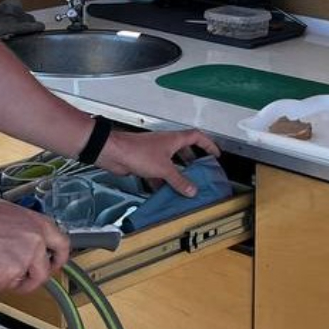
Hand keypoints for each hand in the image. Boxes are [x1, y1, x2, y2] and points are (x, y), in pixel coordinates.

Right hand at [0, 196, 71, 294]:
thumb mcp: (15, 215)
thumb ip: (28, 233)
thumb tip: (29, 248)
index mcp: (41, 224)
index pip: (63, 246)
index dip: (58, 260)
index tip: (53, 266)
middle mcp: (38, 242)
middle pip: (44, 272)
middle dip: (32, 279)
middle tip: (21, 280)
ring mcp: (25, 259)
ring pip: (23, 281)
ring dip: (11, 280)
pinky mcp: (10, 272)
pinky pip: (6, 285)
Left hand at [98, 127, 219, 195]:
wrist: (114, 153)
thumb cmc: (136, 151)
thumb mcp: (164, 168)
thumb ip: (179, 180)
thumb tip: (191, 189)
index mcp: (174, 139)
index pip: (196, 137)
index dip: (207, 144)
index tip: (214, 153)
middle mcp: (165, 144)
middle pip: (184, 150)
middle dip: (193, 161)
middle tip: (200, 170)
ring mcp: (154, 153)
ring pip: (170, 163)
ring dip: (177, 173)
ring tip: (184, 184)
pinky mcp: (144, 163)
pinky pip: (158, 173)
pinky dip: (162, 182)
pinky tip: (164, 191)